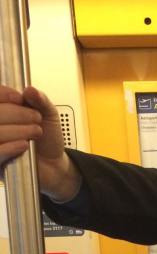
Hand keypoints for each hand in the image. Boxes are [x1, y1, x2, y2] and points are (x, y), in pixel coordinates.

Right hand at [0, 85, 80, 200]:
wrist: (54, 164)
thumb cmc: (48, 138)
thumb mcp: (49, 114)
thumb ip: (40, 100)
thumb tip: (30, 90)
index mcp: (4, 111)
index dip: (4, 95)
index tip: (20, 98)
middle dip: (17, 113)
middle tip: (36, 119)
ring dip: (19, 130)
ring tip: (36, 132)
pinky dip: (10, 147)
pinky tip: (24, 145)